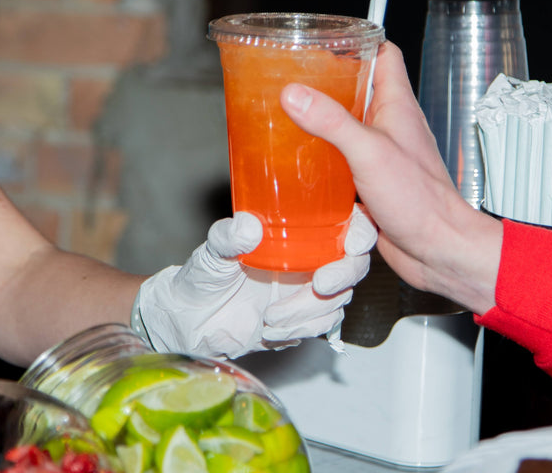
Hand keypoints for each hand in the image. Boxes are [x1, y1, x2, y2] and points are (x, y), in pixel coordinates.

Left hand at [131, 206, 376, 358]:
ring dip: (311, 311)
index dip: (362, 228)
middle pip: (354, 262)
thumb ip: (227, 238)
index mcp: (294, 232)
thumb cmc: (200, 279)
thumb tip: (248, 226)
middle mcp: (308, 258)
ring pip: (340, 299)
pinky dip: (302, 330)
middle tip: (319, 285)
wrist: (189, 324)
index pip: (346, 220)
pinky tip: (272, 331)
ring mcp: (308, 290)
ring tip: (271, 317)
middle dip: (343, 274)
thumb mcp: (210, 254)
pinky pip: (323, 325)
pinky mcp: (303, 320)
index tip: (353, 242)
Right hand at [279, 41, 502, 314]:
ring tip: (288, 120)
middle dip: (328, 83)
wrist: (438, 249)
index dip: (359, 42)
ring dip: (322, 124)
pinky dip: (324, 161)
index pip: (384, 56)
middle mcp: (390, 127)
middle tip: (294, 80)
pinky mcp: (371, 184)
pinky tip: (301, 168)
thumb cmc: (420, 200)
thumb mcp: (369, 153)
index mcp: (397, 107)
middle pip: (359, 90)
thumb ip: (331, 122)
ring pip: (348, 128)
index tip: (327, 39)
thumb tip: (295, 94)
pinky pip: (344, 163)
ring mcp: (381, 156)